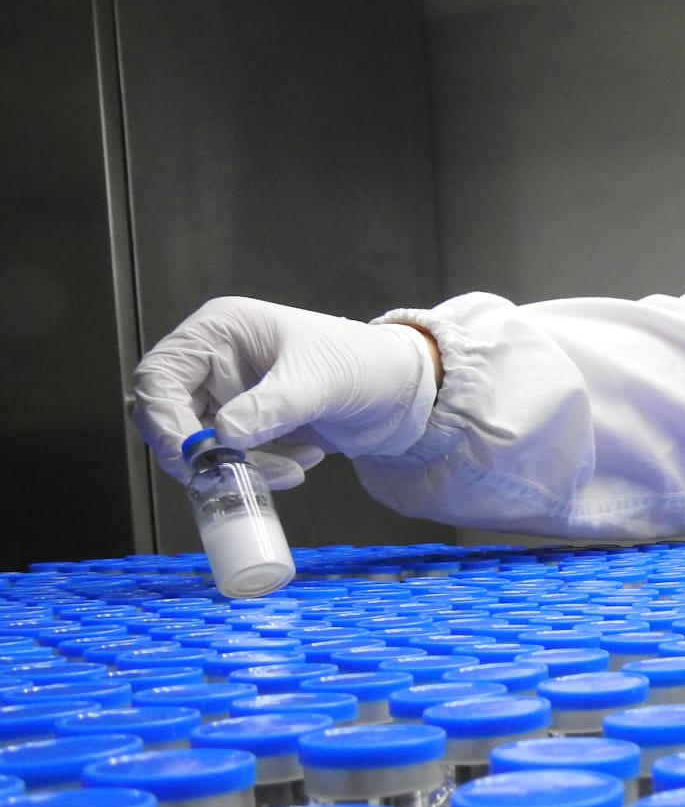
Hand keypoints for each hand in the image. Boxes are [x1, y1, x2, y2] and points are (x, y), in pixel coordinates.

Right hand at [133, 297, 434, 488]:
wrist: (402, 394)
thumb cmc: (364, 364)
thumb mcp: (318, 382)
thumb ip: (270, 407)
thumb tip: (223, 436)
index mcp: (220, 331)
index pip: (160, 375)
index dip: (165, 419)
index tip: (194, 456)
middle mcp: (214, 361)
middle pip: (169, 415)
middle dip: (202, 452)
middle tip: (237, 474)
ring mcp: (229, 395)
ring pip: (202, 445)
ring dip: (243, 465)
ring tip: (295, 465)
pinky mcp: (249, 426)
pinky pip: (232, 458)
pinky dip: (261, 469)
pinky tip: (305, 460)